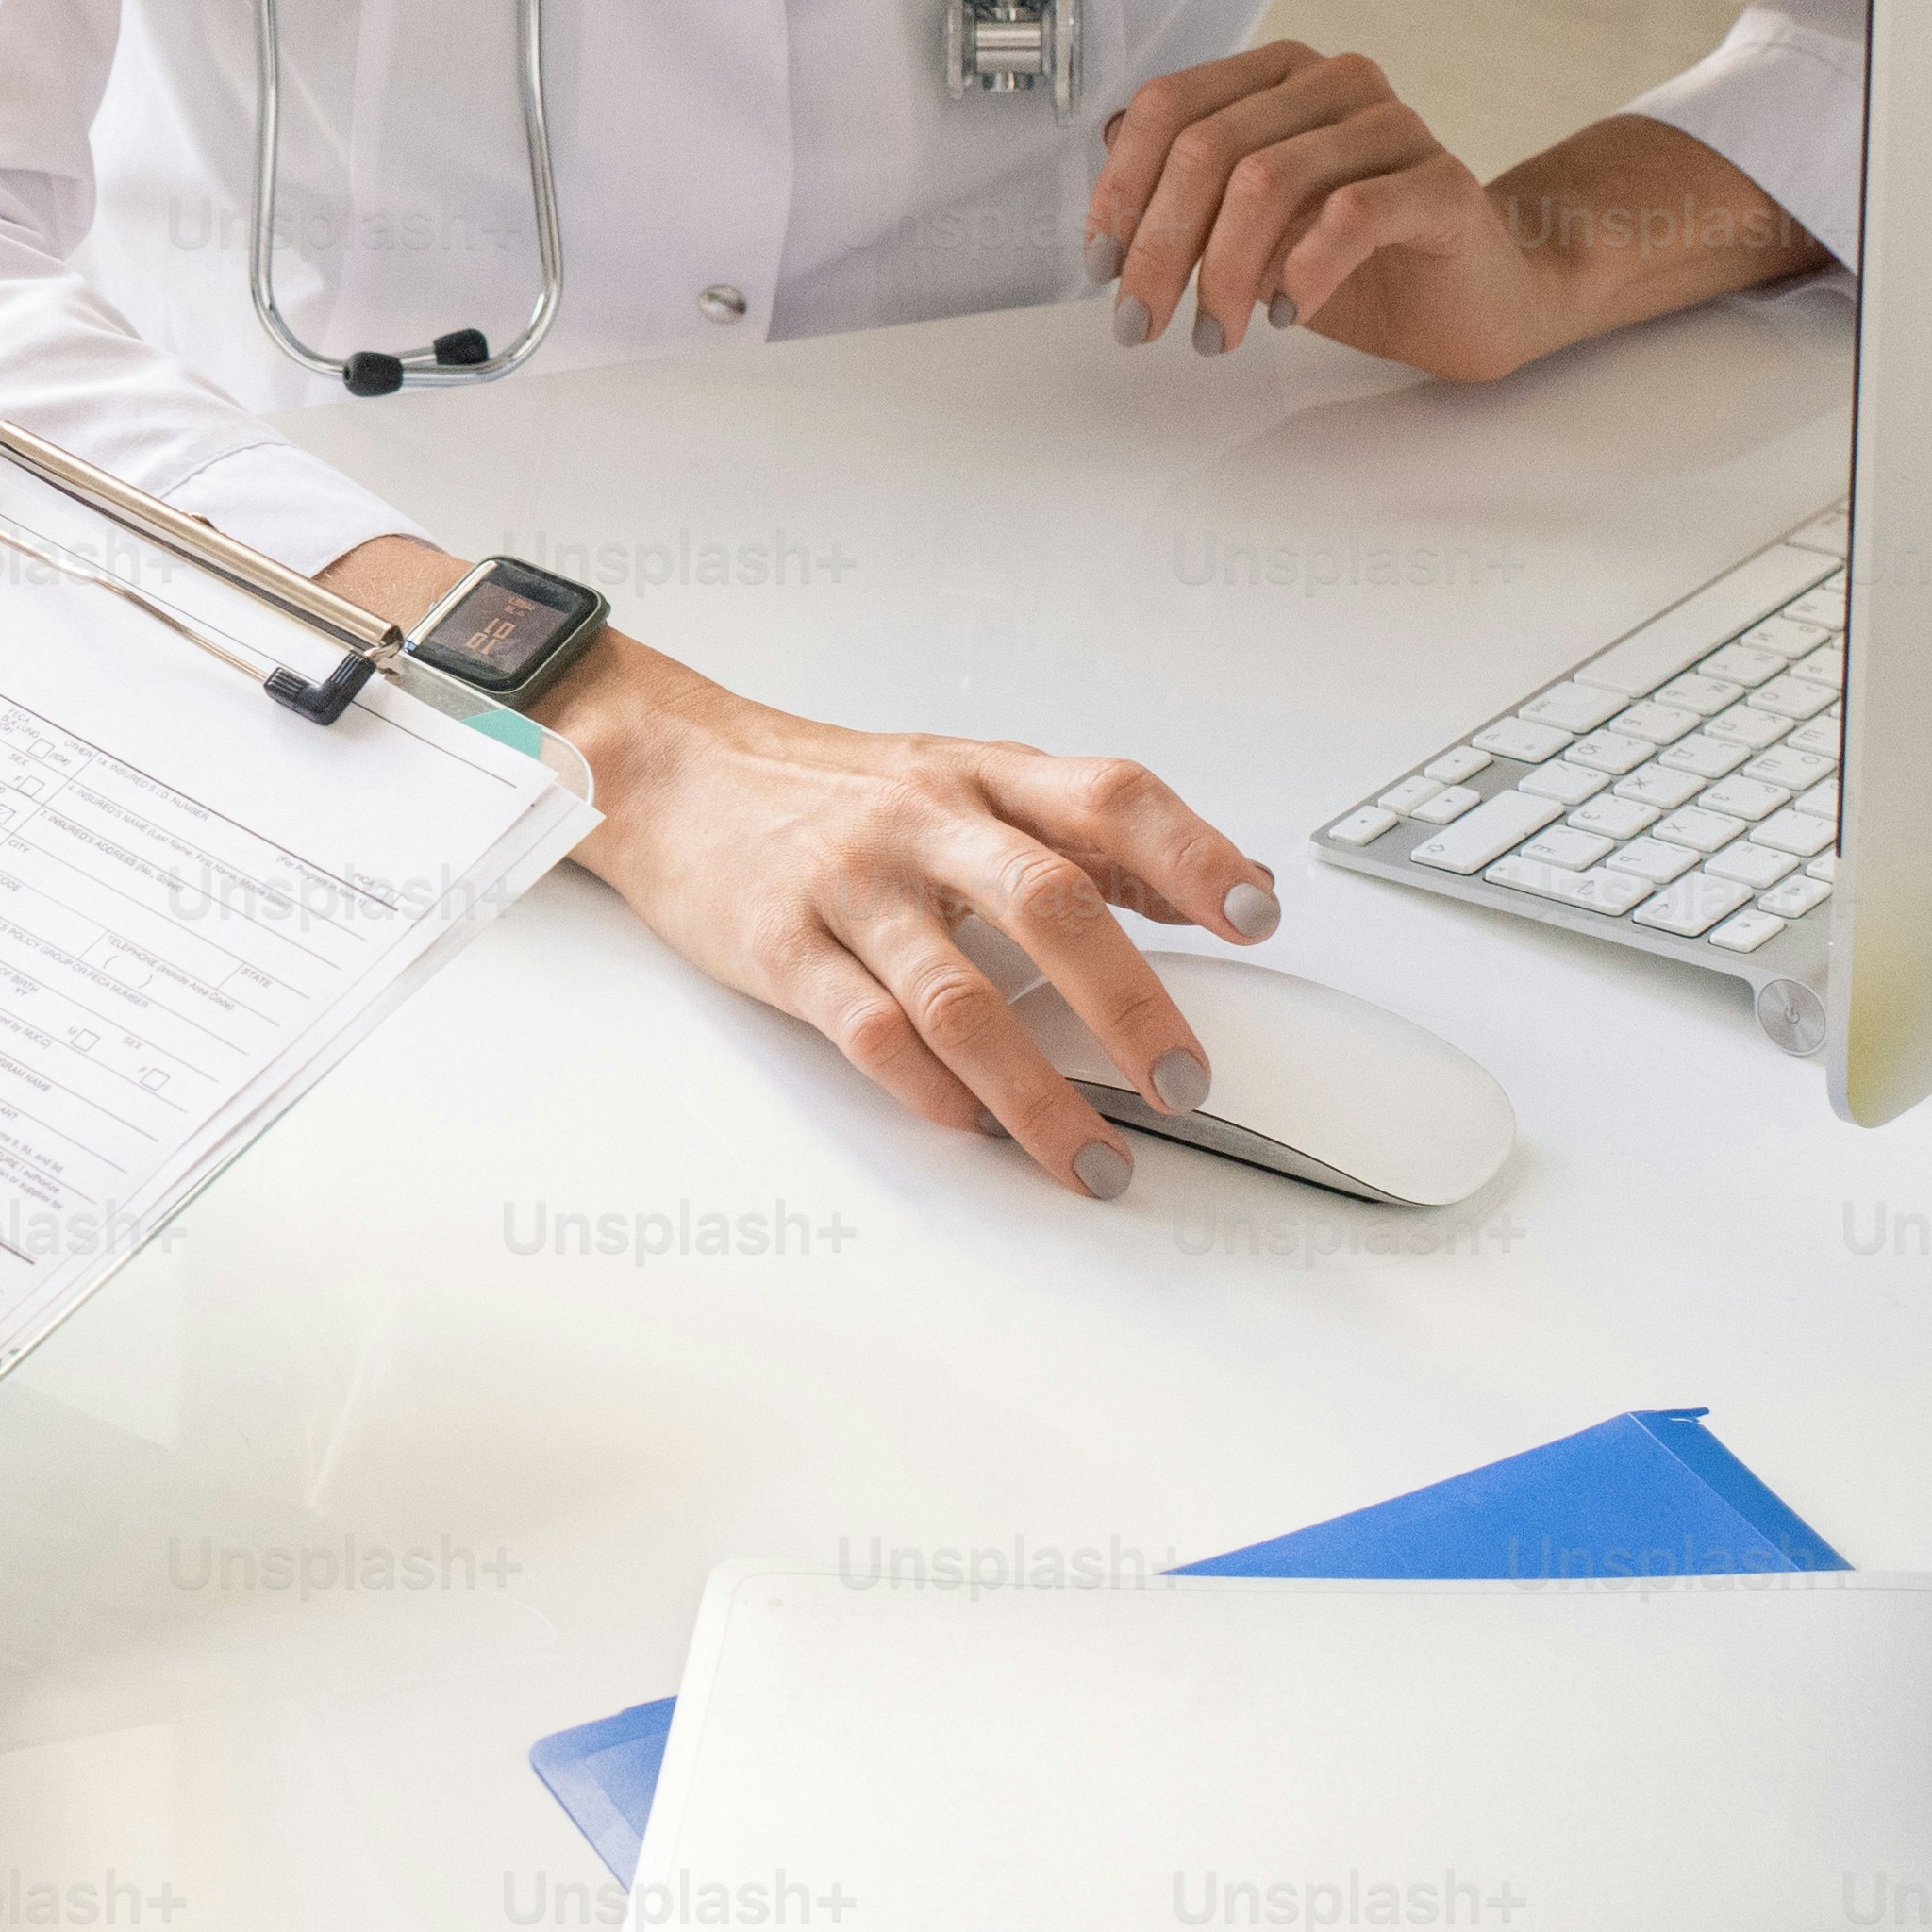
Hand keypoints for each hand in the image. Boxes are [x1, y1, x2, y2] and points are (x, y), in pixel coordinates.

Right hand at [328, 542, 1271, 1198]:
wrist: (675, 772)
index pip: (1108, 795)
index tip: (1255, 914)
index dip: (1191, 851)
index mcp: (982, 775)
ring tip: (1094, 1158)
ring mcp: (849, 884)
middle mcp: (922, 821)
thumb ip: (1081, 829)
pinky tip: (970, 1128)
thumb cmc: (834, 790)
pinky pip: (865, 1029)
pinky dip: (927, 1090)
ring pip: (959, 995)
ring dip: (1038, 1093)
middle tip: (1185, 1084)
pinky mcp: (779, 946)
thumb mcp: (964, 778)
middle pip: (1049, 904)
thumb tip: (1214, 883)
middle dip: (1131, 1006)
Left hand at [1086, 42, 1549, 380]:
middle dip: (1159, 246)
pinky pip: (1350, 214)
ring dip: (1222, 271)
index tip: (1102, 262)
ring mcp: (1392, 126)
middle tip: (1141, 322)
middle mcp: (1332, 84)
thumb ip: (1188, 197)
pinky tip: (1283, 314)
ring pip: (1267, 179)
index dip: (1121, 186)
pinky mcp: (1441, 183)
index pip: (1169, 106)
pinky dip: (1299, 270)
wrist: (1474, 299)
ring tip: (1211, 334)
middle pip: (1208, 147)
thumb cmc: (1359, 263)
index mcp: (1277, 78)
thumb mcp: (1249, 230)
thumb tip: (1106, 185)